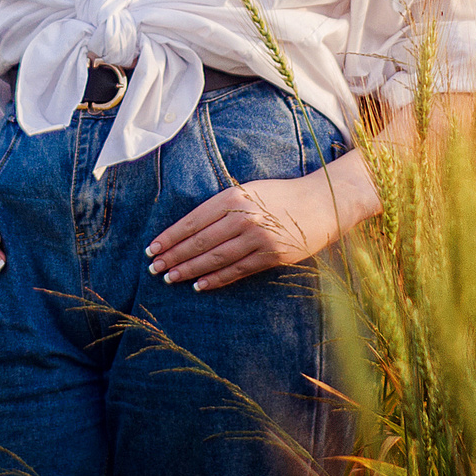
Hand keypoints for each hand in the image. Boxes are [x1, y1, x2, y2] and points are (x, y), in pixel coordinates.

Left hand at [145, 152, 379, 291]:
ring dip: (189, 270)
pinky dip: (216, 279)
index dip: (170, 237)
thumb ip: (222, 207)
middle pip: (199, 242)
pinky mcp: (272, 256)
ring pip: (215, 259)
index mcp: (234, 198)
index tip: (152, 249)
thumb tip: (190, 229)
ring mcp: (258, 238)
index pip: (192, 221)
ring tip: (170, 278)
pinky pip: (237, 271)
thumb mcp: (249, 191)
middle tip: (155, 268)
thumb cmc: (281, 195)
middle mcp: (244, 217)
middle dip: (174, 257)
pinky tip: (199, 285)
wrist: (323, 202)